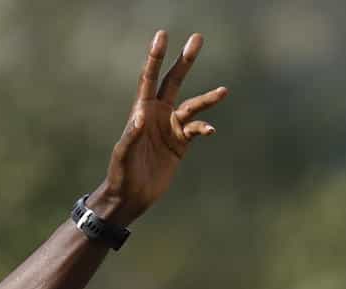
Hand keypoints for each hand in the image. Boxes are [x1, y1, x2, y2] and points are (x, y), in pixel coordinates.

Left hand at [97, 31, 227, 223]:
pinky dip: (204, 128)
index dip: (155, 58)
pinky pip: (197, 129)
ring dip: (208, 99)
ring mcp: (170, 127)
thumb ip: (131, 136)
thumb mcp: (124, 155)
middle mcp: (157, 115)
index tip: (162, 35)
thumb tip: (139, 117)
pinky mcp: (180, 143)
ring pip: (193, 106)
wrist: (131, 196)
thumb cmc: (121, 174)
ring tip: (224, 91)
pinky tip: (209, 131)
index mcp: (141, 112)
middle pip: (173, 81)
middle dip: (184, 61)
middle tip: (197, 38)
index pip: (149, 79)